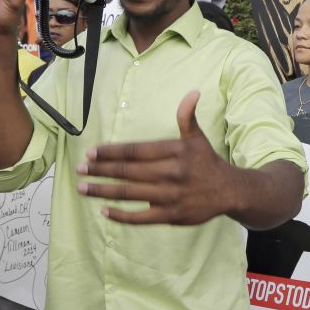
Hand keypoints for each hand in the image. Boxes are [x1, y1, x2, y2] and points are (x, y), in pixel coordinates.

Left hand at [77, 90, 242, 224]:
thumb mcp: (198, 138)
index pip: (135, 150)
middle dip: (100, 170)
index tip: (91, 153)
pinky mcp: (171, 215)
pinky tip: (104, 211)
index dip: (111, 151)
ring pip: (130, 194)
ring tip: (84, 188)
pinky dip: (121, 215)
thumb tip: (193, 92)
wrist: (230, 191)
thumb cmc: (207, 162)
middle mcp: (171, 173)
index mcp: (175, 152)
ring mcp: (170, 196)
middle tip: (80, 169)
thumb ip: (187, 117)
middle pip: (128, 172)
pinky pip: (141, 217)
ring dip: (103, 191)